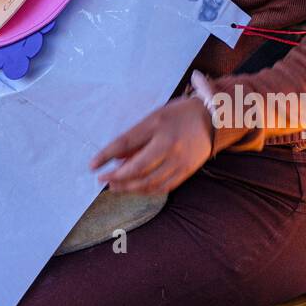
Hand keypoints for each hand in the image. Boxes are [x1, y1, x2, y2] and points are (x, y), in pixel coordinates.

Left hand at [89, 98, 212, 195]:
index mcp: (157, 125)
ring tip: (115, 186)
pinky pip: (163, 187)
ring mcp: (180, 160)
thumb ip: (136, 139)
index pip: (125, 142)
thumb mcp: (154, 118)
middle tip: (103, 179)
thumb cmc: (178, 115)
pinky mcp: (187, 171)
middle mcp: (169, 144)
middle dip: (116, 177)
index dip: (106, 155)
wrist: (213, 118)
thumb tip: (117, 159)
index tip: (92, 165)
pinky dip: (147, 190)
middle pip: (137, 168)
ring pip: (149, 182)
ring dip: (129, 187)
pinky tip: (136, 188)